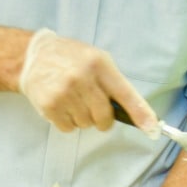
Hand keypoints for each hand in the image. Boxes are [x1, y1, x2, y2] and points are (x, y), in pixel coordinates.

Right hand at [18, 28, 157, 132]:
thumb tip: (137, 116)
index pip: (126, 94)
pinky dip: (68, 122)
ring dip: (83, 118)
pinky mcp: (49, 105)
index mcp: (99, 64)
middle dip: (102, 118)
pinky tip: (61, 105)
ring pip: (86, 124)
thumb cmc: (71, 59)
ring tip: (72, 99)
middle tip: (93, 106)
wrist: (33, 56)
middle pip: (105, 118)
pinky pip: (69, 128)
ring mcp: (64, 93)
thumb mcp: (97, 60)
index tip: (153, 130)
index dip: (141, 114)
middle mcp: (82, 78)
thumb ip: (114, 84)